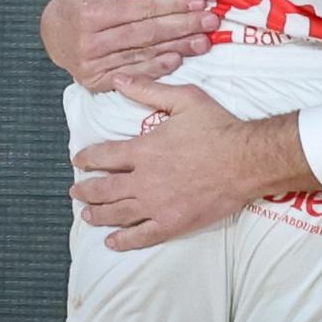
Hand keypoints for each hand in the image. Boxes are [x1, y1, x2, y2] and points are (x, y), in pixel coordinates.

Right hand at [41, 0, 217, 90]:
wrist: (51, 35)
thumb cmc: (76, 1)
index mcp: (91, 14)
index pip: (140, 10)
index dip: (171, 5)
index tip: (198, 1)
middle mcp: (92, 42)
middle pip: (147, 33)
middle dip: (183, 26)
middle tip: (211, 21)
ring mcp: (94, 65)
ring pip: (145, 55)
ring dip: (178, 48)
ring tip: (204, 41)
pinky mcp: (97, 82)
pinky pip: (133, 73)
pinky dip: (157, 67)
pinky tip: (178, 59)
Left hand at [69, 76, 261, 250]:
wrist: (246, 160)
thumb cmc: (218, 128)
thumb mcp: (184, 99)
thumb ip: (148, 90)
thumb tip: (119, 79)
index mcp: (143, 150)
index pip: (104, 156)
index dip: (88, 158)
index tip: (79, 160)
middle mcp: (143, 180)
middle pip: (104, 189)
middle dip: (86, 190)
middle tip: (75, 191)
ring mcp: (156, 205)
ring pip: (117, 214)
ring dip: (98, 215)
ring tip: (87, 216)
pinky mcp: (172, 224)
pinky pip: (141, 236)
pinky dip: (123, 240)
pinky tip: (112, 242)